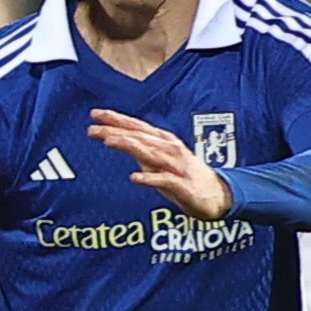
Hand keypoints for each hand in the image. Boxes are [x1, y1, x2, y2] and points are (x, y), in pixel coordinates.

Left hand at [87, 109, 232, 219]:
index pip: (137, 127)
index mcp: (164, 142)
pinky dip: (149, 178)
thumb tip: (114, 139)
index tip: (94, 114)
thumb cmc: (185, 177)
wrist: (219, 196)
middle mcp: (170, 149)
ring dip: (130, 146)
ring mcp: (177, 166)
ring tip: (108, 141)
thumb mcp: (159, 160)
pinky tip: (134, 178)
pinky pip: (164, 180)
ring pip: (150, 153)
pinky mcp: (182, 185)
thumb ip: (139, 150)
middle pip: (140, 137)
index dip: (116, 119)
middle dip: (116, 131)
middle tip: (92, 128)